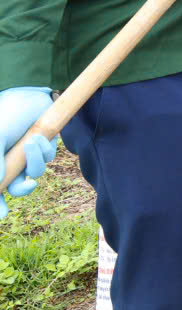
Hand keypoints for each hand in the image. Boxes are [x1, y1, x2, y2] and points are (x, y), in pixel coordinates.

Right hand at [0, 87, 55, 219]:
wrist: (24, 94)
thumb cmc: (5, 115)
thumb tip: (0, 183)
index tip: (2, 215)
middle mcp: (10, 161)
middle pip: (17, 188)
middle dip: (23, 189)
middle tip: (27, 184)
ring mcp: (27, 154)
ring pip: (35, 173)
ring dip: (36, 160)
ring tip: (32, 141)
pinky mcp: (44, 145)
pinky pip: (48, 158)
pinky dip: (44, 150)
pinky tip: (39, 136)